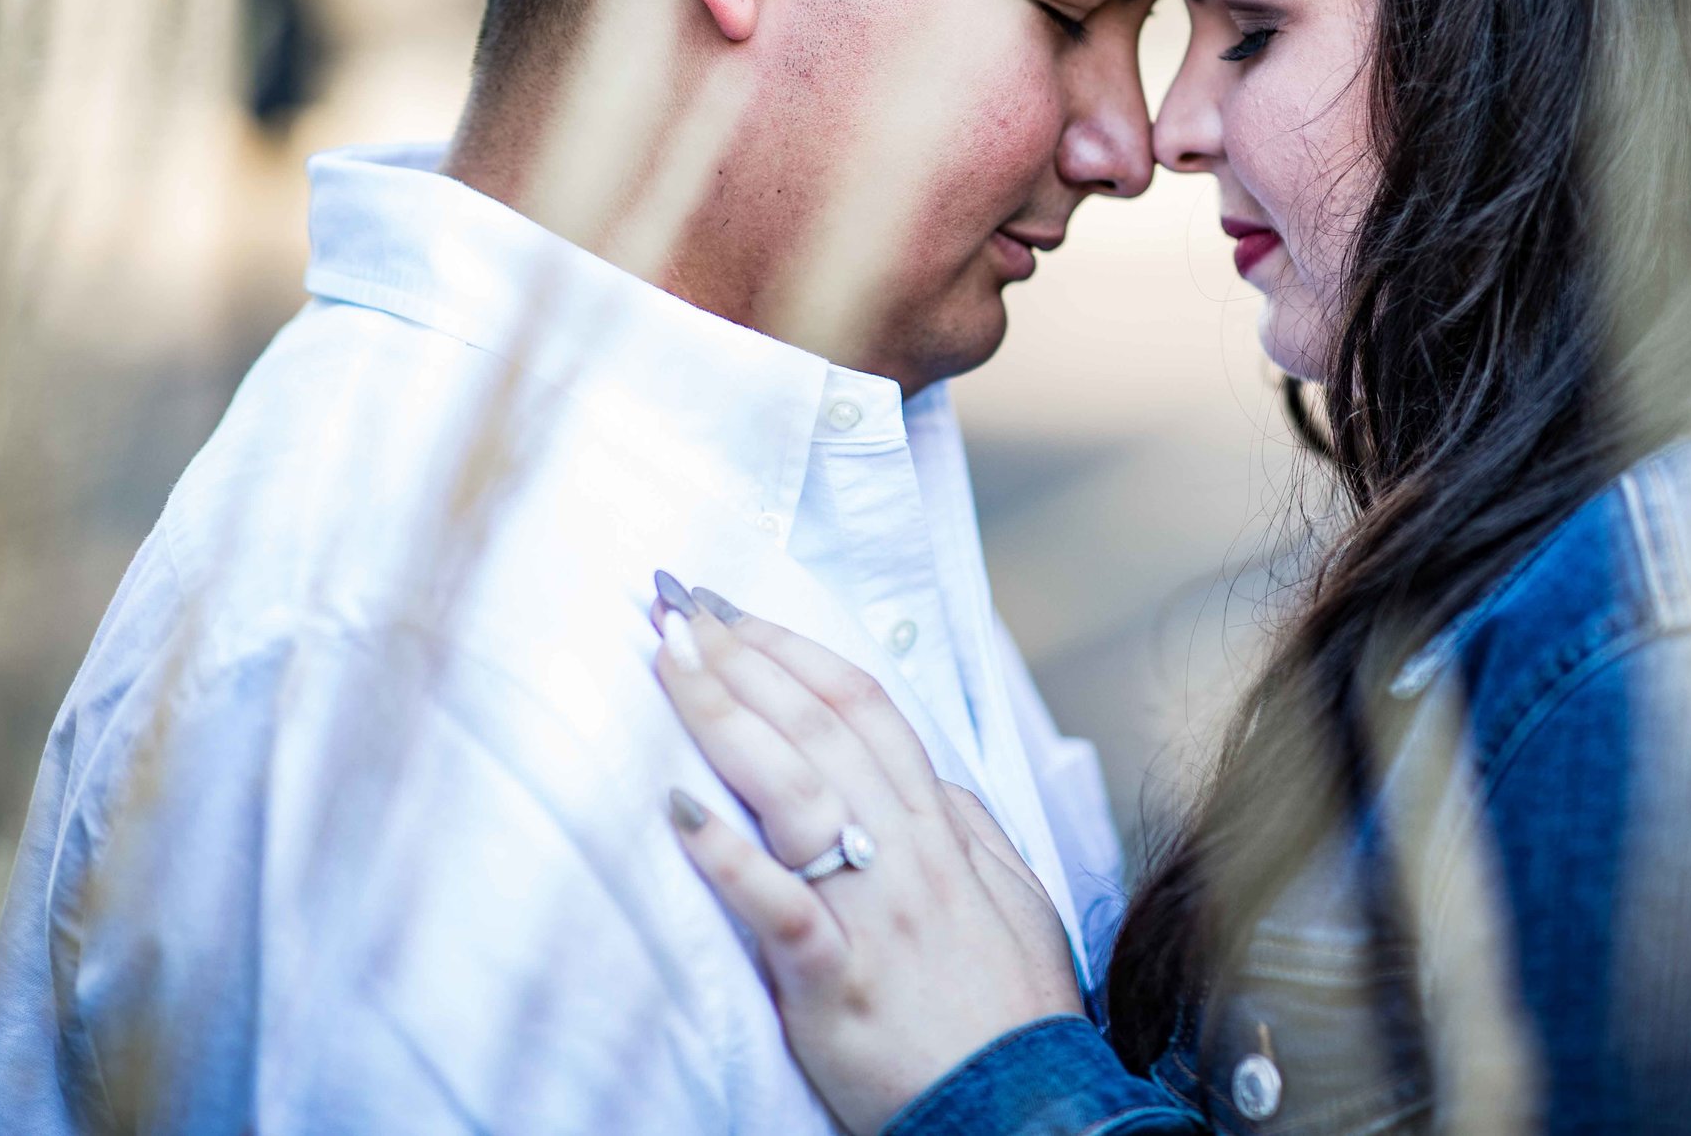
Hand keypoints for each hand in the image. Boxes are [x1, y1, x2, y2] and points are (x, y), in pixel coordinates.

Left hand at [651, 586, 1080, 1135]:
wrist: (1026, 1113)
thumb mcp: (1015, 900)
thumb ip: (969, 830)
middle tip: (675, 605)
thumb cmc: (1012, 1014)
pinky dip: (726, 856)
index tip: (734, 611)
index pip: (864, 709)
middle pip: (818, 729)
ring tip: (663, 663)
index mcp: (941, 830)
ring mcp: (874, 913)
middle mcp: (907, 854)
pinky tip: (676, 810)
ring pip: (797, 790)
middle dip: (743, 658)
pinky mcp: (837, 980)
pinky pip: (777, 907)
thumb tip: (932, 778)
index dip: (795, 651)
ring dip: (724, 717)